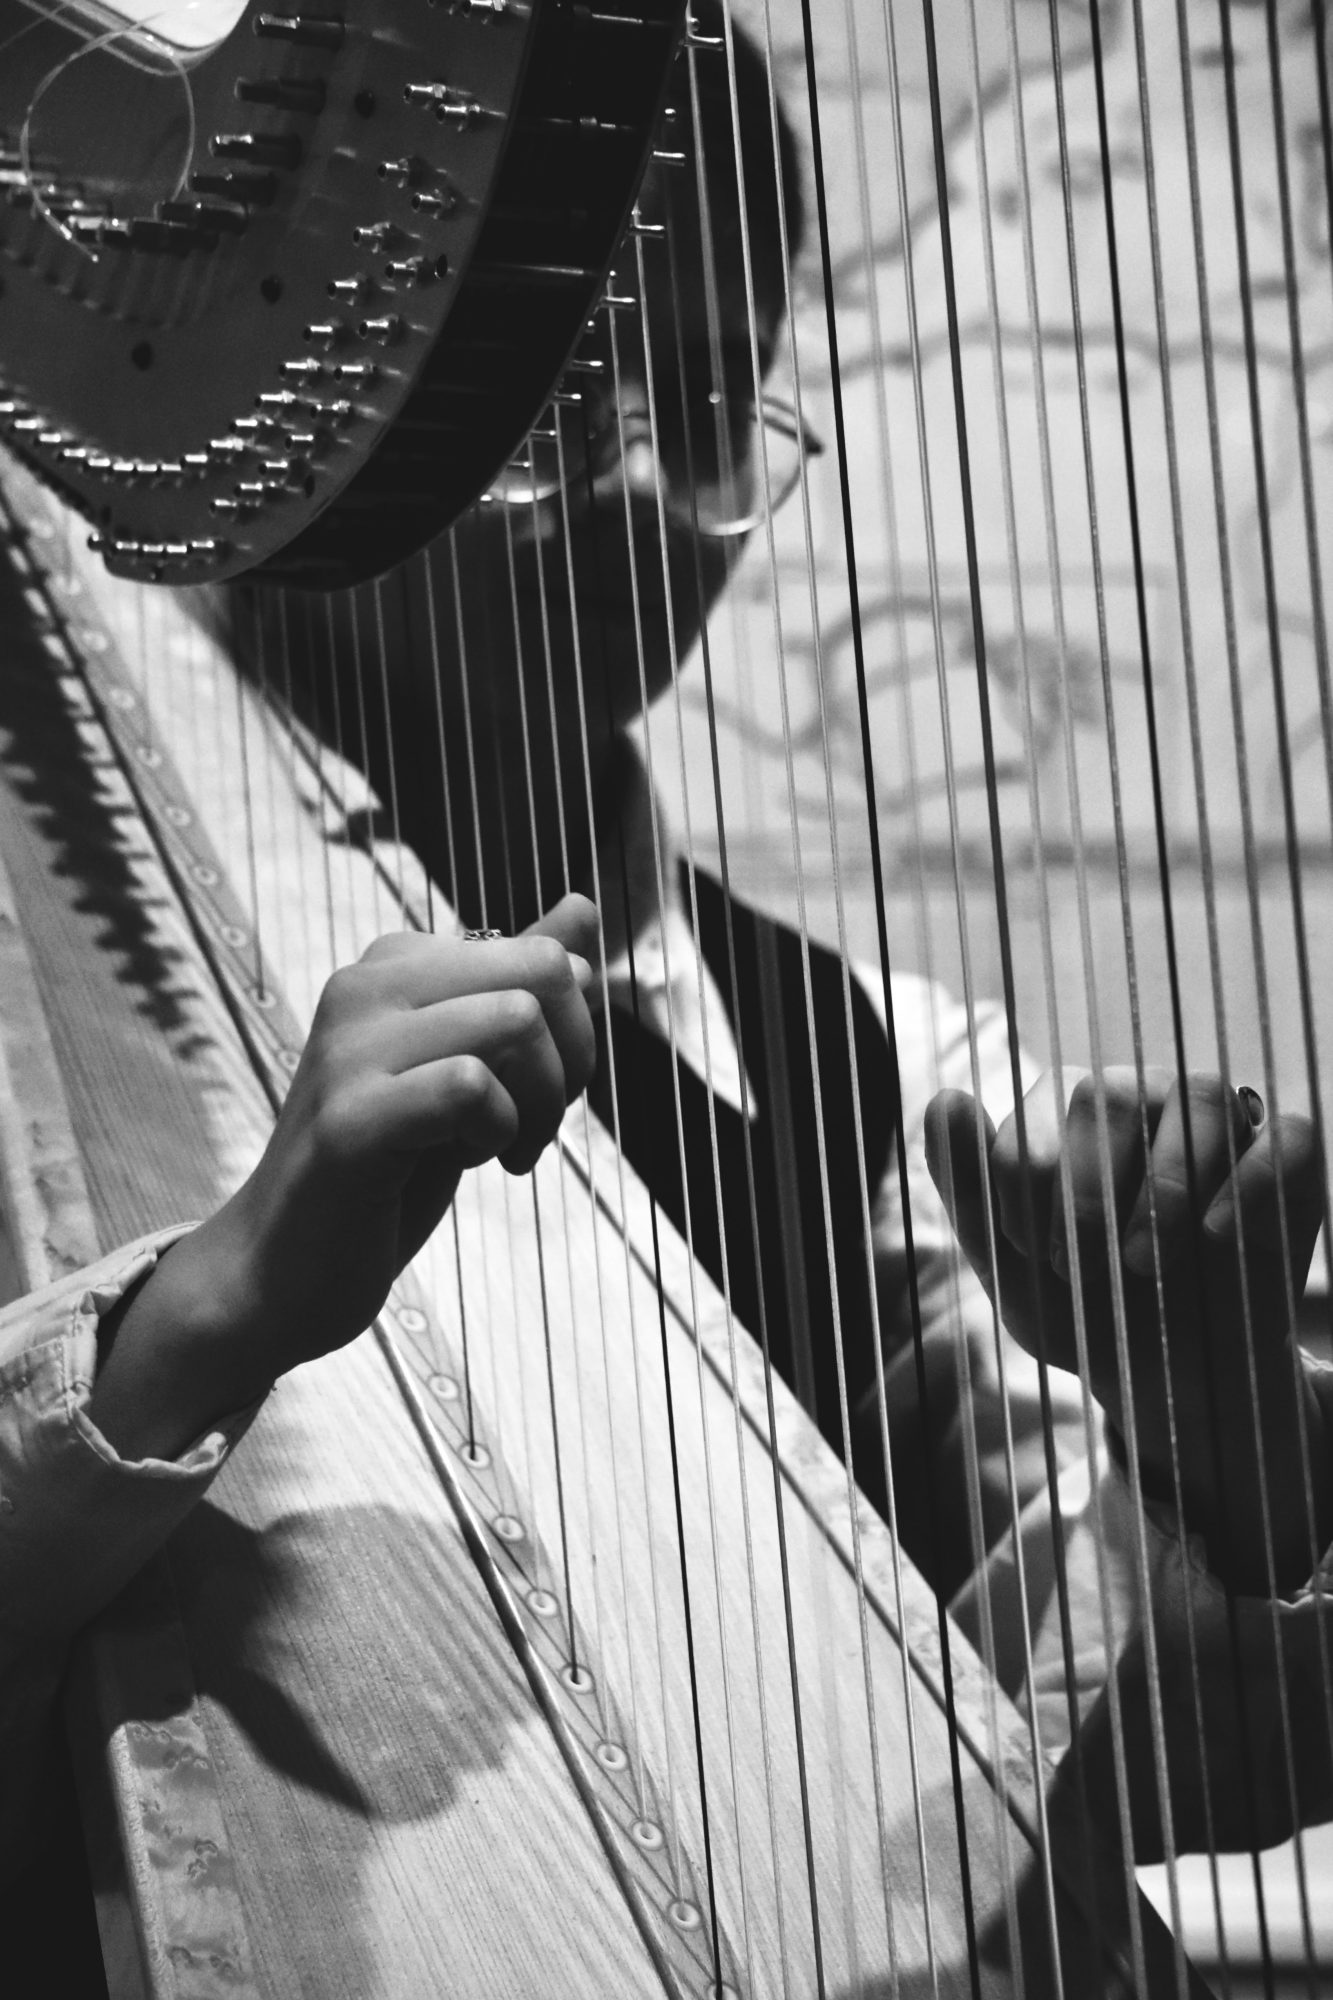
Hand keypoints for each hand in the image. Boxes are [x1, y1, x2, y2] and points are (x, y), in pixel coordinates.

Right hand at [89, 893, 600, 1459]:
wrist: (287, 1272)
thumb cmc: (387, 1170)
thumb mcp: (469, 1066)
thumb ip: (519, 985)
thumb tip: (583, 905)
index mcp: (392, 964)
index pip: (546, 954)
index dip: (574, 1033)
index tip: (537, 1093)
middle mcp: (363, 986)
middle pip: (542, 973)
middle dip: (572, 1057)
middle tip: (537, 1123)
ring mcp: (349, 1048)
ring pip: (517, 1021)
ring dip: (541, 1103)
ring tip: (504, 1150)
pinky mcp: (349, 1118)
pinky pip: (472, 1086)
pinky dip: (499, 1131)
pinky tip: (474, 1163)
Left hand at [925, 1069, 1331, 1593]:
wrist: (1177, 1382)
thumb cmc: (1089, 1314)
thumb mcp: (1015, 1272)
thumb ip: (970, 1190)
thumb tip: (944, 1098)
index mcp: (1064, 1115)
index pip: (1031, 1118)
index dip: (1023, 1195)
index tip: (1038, 1260)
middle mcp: (1142, 1097)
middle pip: (1105, 1093)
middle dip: (1085, 1194)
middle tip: (1085, 1270)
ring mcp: (1219, 1121)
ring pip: (1200, 1095)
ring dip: (1164, 1187)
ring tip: (1146, 1264)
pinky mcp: (1286, 1158)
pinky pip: (1284, 1135)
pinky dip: (1250, 1185)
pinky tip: (1217, 1239)